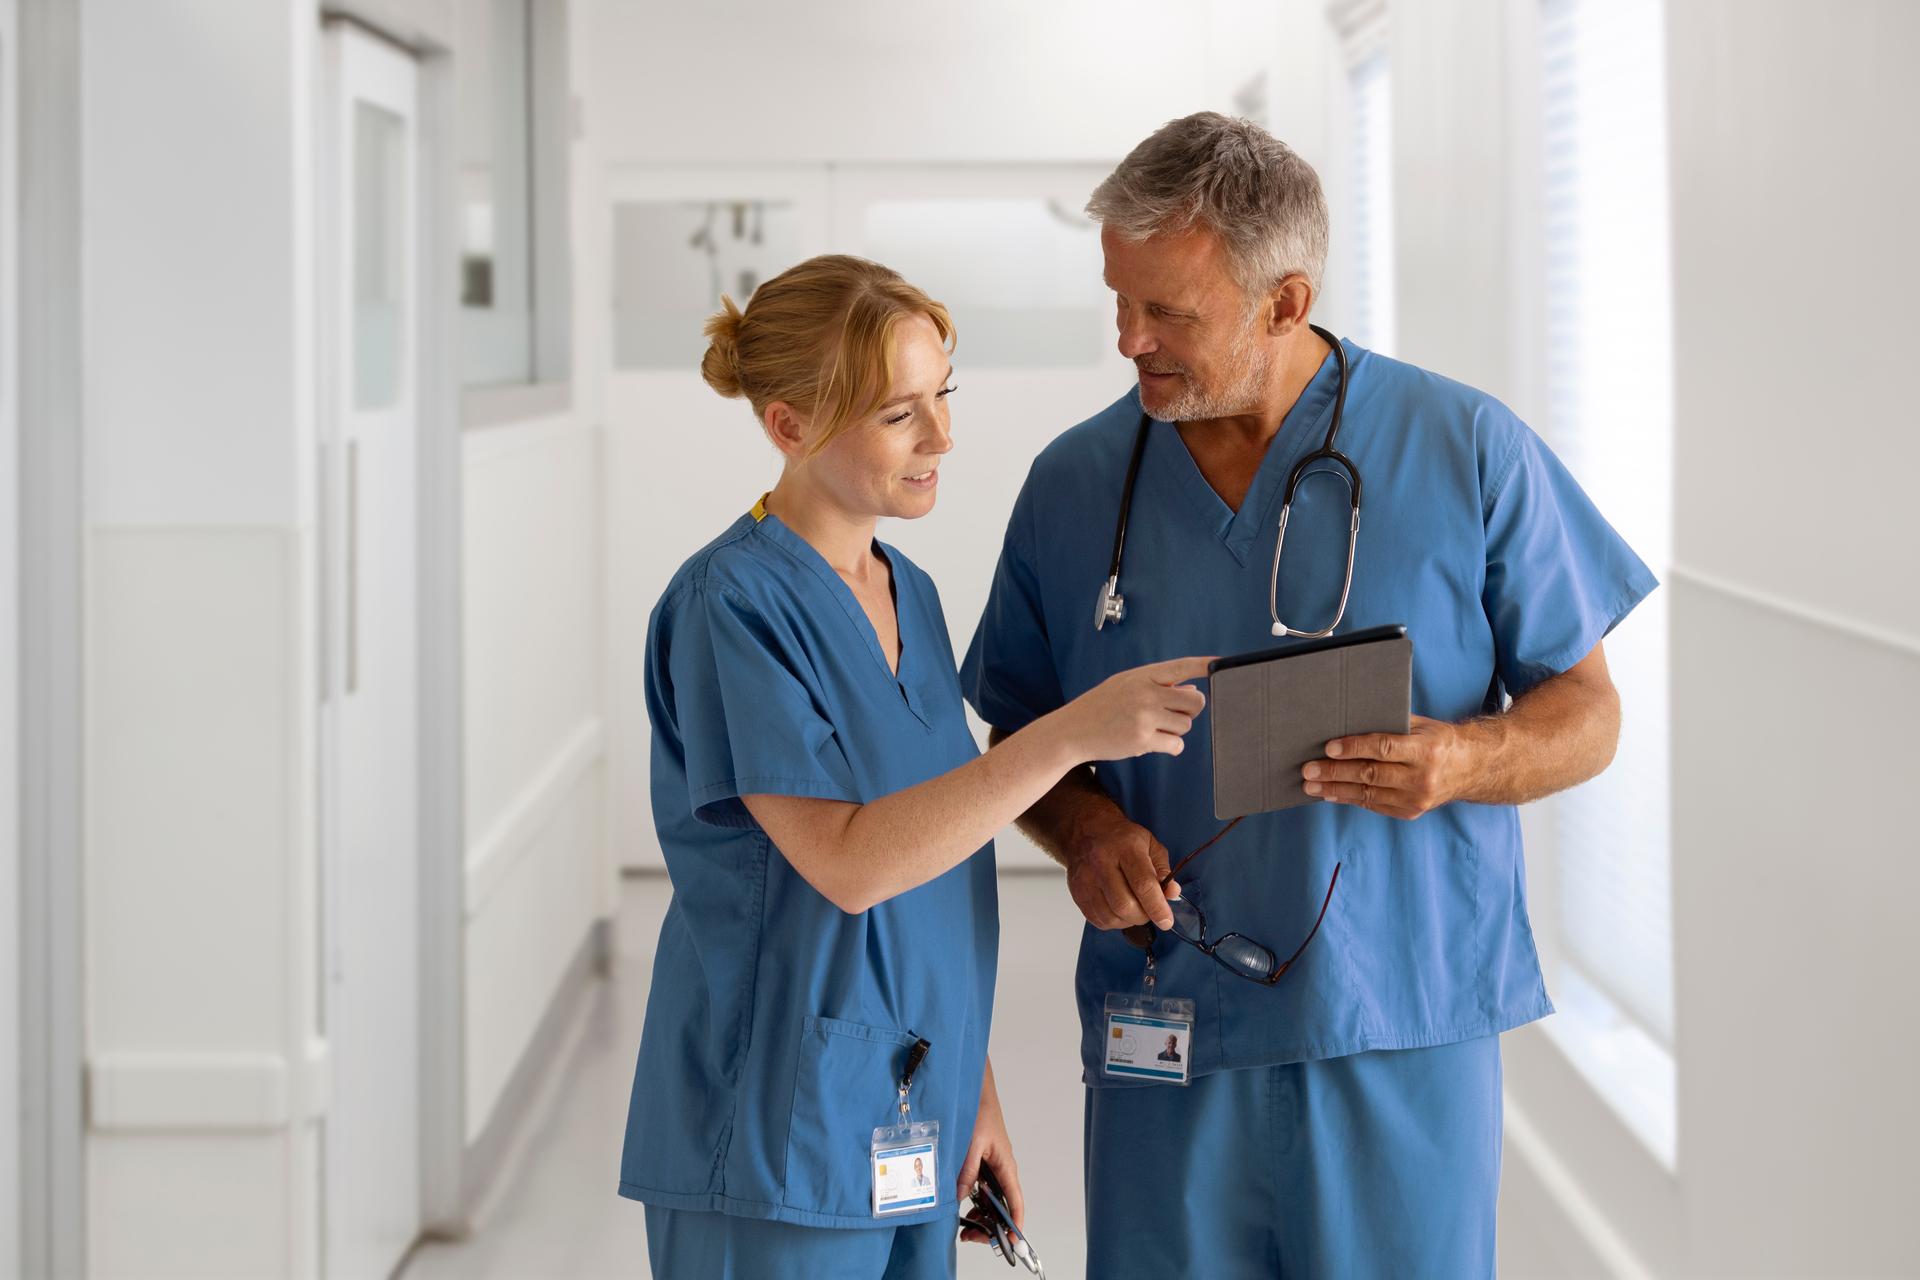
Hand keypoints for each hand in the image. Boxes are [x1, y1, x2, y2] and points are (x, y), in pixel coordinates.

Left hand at [957, 1063, 1022, 1244]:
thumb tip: (959, 1197)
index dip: (1015, 1222)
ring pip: (992, 1199)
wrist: (975, 1091)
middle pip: (1003, 1205)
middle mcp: (1002, 1170)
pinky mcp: (983, 1164)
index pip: (1016, 1200)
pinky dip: (974, 1200)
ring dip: (982, 1214)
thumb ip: (967, 1171)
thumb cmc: (980, 1112)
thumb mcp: (971, 1145)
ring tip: (965, 1226)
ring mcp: (993, 1168)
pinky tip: (962, 1205)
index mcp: (1006, 1165)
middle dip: (991, 1224)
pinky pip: (982, 1188)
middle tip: (972, 1236)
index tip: (1011, 1241)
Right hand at [1051, 657, 1211, 763]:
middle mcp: (1146, 693)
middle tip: (1172, 713)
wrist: (1073, 730)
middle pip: (1195, 700)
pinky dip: (1170, 746)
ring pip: (1186, 724)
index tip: (1222, 663)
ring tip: (1152, 727)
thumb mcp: (1126, 684)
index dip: (1205, 665)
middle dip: (1190, 709)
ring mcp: (1145, 717)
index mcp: (1143, 675)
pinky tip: (1151, 741)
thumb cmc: (1101, 706)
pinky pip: (1176, 744)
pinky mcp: (1143, 740)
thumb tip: (1192, 689)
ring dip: (1176, 729)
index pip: (1182, 666)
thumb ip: (1158, 684)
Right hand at [1063, 806, 1181, 930]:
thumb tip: (1172, 893)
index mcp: (1126, 848)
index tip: (1166, 921)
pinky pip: (1097, 920)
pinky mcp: (1077, 892)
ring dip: (1128, 921)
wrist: (1086, 831)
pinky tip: (1118, 910)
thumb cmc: (1121, 839)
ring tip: (1134, 909)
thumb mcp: (1149, 845)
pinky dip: (1113, 922)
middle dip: (1142, 916)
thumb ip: (1163, 870)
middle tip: (1149, 911)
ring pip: (1110, 916)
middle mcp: (1102, 862)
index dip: (1156, 907)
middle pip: (1124, 905)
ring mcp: (1086, 879)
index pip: (1142, 884)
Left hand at [1300, 715, 1470, 818]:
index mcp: (1427, 750)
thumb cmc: (1440, 740)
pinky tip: (1331, 793)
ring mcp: (1417, 799)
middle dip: (1335, 772)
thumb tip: (1349, 719)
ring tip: (1311, 784)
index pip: (1384, 748)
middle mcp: (1423, 778)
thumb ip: (1390, 723)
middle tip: (1309, 769)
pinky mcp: (1411, 812)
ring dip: (1335, 789)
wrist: (1471, 769)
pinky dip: (1350, 799)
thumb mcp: (1422, 725)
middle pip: (1370, 774)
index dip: (1354, 748)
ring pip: (1368, 794)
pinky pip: (1374, 805)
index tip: (1329, 747)